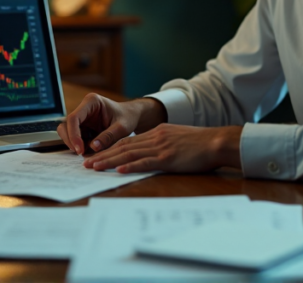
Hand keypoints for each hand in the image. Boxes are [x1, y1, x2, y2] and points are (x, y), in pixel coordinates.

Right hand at [56, 94, 164, 155]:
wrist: (132, 116)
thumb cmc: (128, 118)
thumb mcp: (122, 127)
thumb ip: (108, 136)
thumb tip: (93, 147)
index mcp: (91, 102)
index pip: (74, 118)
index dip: (73, 134)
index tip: (79, 149)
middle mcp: (84, 109)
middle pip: (66, 125)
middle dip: (70, 140)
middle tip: (80, 153)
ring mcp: (82, 118)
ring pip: (67, 132)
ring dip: (73, 143)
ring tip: (86, 152)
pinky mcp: (83, 127)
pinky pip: (75, 137)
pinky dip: (79, 145)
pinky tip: (89, 150)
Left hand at [81, 124, 242, 173]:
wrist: (216, 141)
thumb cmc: (201, 144)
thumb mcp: (178, 138)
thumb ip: (164, 143)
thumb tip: (153, 153)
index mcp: (157, 132)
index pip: (128, 141)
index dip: (110, 148)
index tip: (97, 155)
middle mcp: (155, 137)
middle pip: (123, 147)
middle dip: (103, 155)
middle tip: (86, 163)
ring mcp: (160, 147)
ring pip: (129, 154)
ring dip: (109, 161)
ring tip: (94, 167)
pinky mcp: (167, 158)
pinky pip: (144, 162)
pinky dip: (129, 166)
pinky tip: (118, 170)